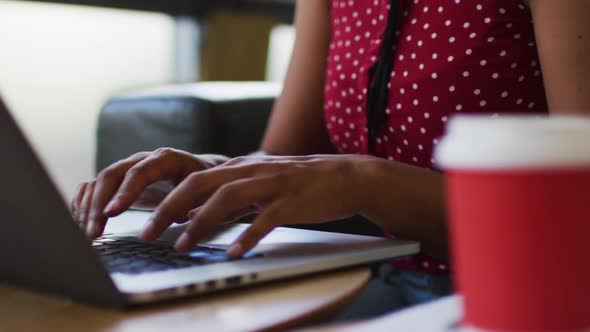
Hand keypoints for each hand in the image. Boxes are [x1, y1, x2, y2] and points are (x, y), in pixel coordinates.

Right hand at [70, 148, 228, 238]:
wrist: (204, 172)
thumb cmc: (206, 183)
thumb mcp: (206, 191)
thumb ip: (194, 201)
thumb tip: (180, 216)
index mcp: (166, 159)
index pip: (139, 172)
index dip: (124, 192)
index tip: (111, 213)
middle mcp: (143, 160)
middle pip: (112, 175)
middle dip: (99, 205)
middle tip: (93, 233)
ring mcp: (129, 168)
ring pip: (99, 182)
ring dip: (88, 208)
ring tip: (88, 234)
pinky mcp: (120, 181)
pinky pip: (94, 187)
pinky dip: (85, 204)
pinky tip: (82, 222)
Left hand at [140, 154, 376, 257]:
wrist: (343, 176)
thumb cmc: (299, 183)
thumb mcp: (259, 185)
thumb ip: (230, 199)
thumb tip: (196, 215)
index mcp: (240, 168)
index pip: (193, 180)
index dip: (166, 201)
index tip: (146, 224)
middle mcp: (250, 172)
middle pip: (200, 185)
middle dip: (170, 209)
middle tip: (149, 234)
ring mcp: (271, 185)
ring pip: (226, 198)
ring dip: (201, 223)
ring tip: (183, 246)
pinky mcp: (291, 202)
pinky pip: (265, 219)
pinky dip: (247, 236)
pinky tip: (235, 253)